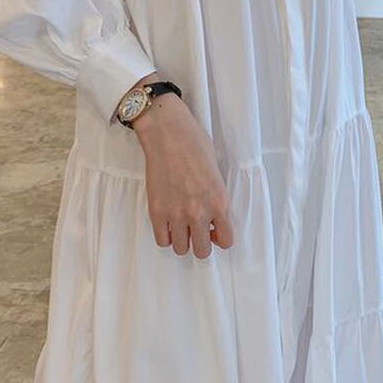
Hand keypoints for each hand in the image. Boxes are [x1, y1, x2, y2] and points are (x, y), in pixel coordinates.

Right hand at [129, 78, 234, 258]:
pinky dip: (165, 234)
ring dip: (182, 238)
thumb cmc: (195, 144)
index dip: (220, 237)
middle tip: (196, 228)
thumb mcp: (217, 172)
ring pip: (181, 249)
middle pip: (202, 251)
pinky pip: (162, 240)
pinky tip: (167, 221)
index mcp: (219, 202)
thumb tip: (213, 216)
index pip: (226, 240)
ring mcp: (176, 214)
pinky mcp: (156, 211)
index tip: (214, 230)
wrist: (168, 132)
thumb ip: (216, 197)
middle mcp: (199, 213)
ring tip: (180, 223)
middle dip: (201, 241)